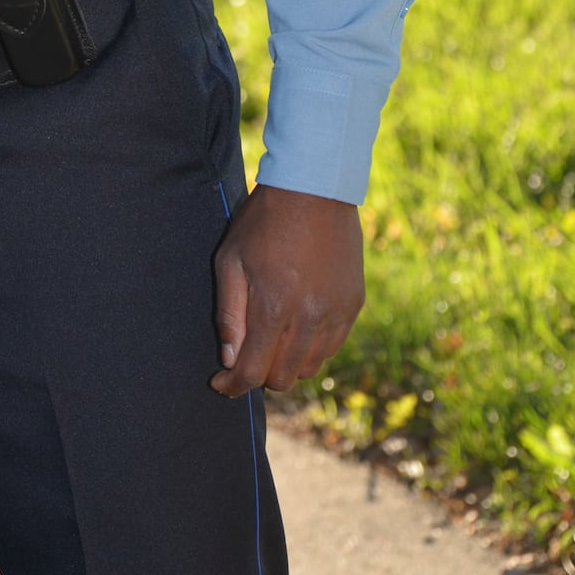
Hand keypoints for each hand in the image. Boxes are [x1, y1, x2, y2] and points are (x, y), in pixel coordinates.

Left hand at [211, 183, 363, 397]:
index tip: (220, 384)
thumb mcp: (230, 260)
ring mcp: (336, 313)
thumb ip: (229, 314)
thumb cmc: (263, 221)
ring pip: (310, 368)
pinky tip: (297, 328)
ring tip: (271, 340)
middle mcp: (309, 318)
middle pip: (283, 377)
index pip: (253, 371)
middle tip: (245, 355)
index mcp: (274, 308)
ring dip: (287, 364)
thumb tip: (229, 359)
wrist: (314, 189)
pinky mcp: (354, 305)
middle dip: (259, 374)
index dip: (233, 385)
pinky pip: (332, 347)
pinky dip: (312, 349)